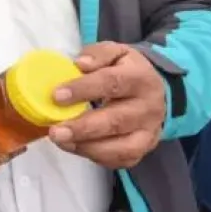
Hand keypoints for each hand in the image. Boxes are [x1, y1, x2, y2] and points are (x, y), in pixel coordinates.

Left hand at [48, 42, 165, 169]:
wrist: (155, 90)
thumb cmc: (126, 70)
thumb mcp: (115, 52)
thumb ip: (98, 54)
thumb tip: (80, 64)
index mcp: (141, 78)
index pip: (112, 83)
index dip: (84, 89)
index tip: (57, 96)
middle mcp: (149, 108)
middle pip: (116, 121)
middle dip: (83, 128)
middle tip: (55, 131)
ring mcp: (149, 132)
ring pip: (121, 147)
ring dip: (87, 147)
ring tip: (61, 141)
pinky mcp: (143, 149)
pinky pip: (121, 160)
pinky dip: (96, 157)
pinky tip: (74, 147)